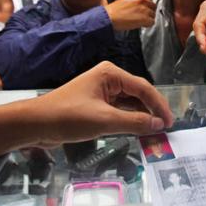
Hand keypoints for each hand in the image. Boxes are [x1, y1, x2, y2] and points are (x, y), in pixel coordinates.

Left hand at [20, 62, 173, 147]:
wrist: (36, 123)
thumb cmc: (67, 116)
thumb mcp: (104, 120)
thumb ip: (134, 122)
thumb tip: (158, 124)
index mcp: (110, 73)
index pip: (143, 87)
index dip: (159, 105)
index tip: (169, 122)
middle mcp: (108, 79)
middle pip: (138, 94)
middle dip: (152, 110)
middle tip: (165, 129)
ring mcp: (101, 92)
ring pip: (129, 103)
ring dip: (141, 117)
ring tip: (155, 132)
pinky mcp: (95, 104)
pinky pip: (119, 111)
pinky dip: (129, 121)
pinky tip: (137, 131)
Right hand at [104, 0, 155, 30]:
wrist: (109, 17)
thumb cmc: (114, 10)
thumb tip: (140, 4)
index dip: (147, 5)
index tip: (145, 9)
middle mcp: (142, 0)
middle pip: (153, 6)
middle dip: (149, 12)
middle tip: (143, 16)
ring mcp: (144, 9)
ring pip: (153, 15)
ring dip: (148, 19)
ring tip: (139, 21)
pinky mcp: (145, 18)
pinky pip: (152, 22)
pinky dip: (147, 25)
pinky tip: (141, 25)